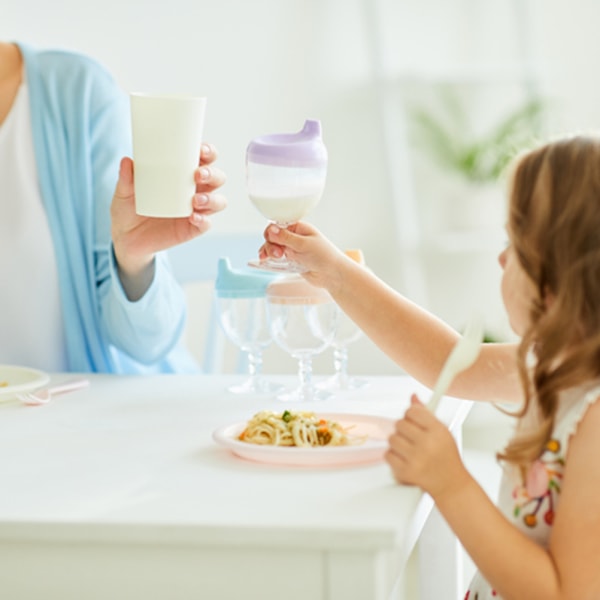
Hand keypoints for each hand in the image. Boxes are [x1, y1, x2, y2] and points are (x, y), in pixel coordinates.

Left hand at [111, 143, 225, 281]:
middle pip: (217, 178)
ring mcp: (196, 210)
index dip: (208, 152)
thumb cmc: (129, 209)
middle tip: (198, 175)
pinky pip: (206, 224)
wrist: (126, 238)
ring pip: (218, 201)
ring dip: (212, 199)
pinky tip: (193, 217)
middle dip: (212, 174)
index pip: (203, 159)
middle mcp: (194, 191)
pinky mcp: (193, 229)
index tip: (200, 150)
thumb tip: (127, 161)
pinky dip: (203, 220)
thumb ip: (126, 178)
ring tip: (196, 200)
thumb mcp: (124, 192)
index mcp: (182, 175)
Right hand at [260, 221, 346, 290]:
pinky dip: (269, 259)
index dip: (271, 232)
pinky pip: (276, 258)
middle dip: (271, 245)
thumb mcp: (304, 244)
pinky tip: (264, 262)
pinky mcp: (291, 261)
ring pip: (273, 248)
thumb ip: (286, 238)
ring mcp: (291, 249)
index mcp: (298, 228)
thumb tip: (270, 229)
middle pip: (273, 237)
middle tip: (278, 254)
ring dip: (269, 252)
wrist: (332, 275)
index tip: (271, 240)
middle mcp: (293, 237)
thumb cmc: (324, 256)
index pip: (278, 225)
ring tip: (271, 259)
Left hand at [385, 394, 469, 499]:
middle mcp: (427, 444)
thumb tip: (413, 397)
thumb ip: (426, 414)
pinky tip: (404, 459)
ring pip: (392, 439)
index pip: (412, 411)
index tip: (412, 420)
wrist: (451, 485)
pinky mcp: (405, 472)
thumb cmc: (447, 458)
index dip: (410, 415)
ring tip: (409, 449)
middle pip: (399, 423)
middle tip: (411, 437)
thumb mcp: (442, 432)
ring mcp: (415, 458)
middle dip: (403, 429)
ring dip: (397, 443)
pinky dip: (393, 457)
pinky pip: (387, 455)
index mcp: (438, 431)